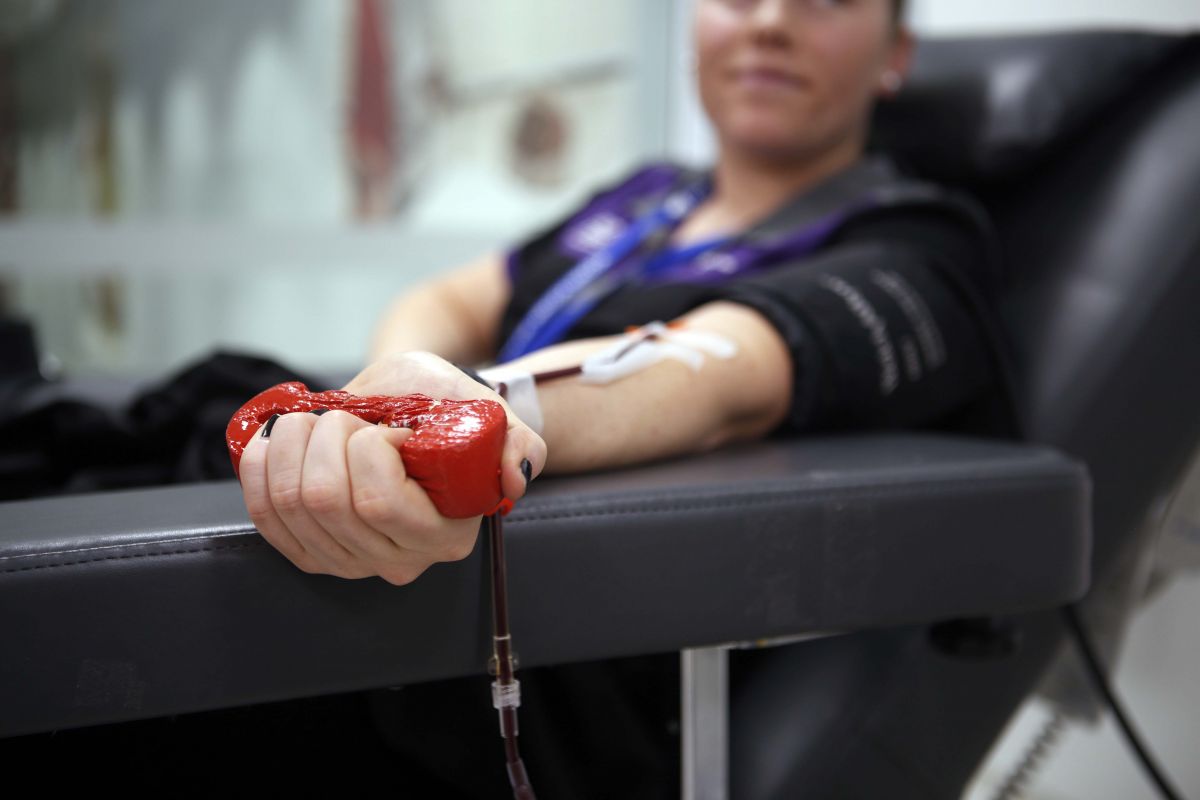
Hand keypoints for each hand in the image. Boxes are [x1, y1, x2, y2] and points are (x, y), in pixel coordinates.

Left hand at [237, 351, 546, 584]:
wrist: (409, 412)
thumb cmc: (444, 408)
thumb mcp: (483, 409)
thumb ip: (514, 441)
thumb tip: (512, 474)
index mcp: (447, 534)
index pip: (381, 503)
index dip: (370, 451)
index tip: (391, 425)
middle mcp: (398, 560)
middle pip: (328, 502)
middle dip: (326, 438)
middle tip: (347, 415)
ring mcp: (349, 563)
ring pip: (292, 503)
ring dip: (293, 444)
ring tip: (317, 420)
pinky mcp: (310, 552)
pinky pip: (266, 515)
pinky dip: (261, 468)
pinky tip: (276, 441)